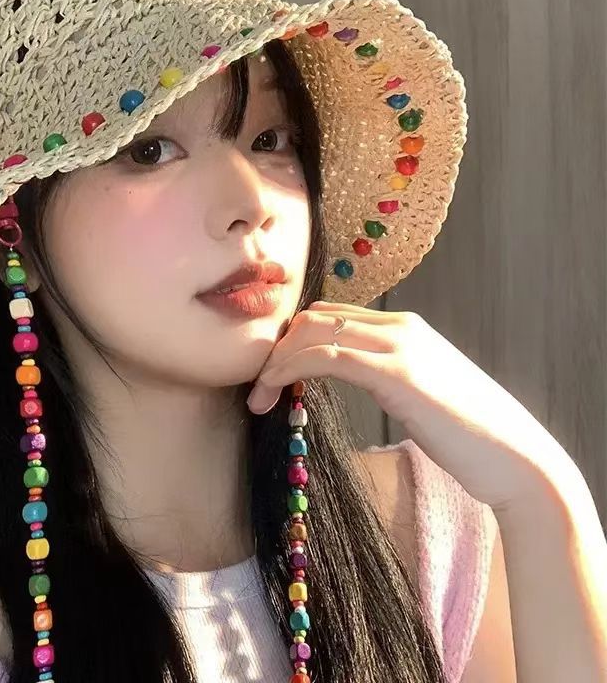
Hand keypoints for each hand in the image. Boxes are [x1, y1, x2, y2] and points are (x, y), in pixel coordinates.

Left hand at [247, 301, 578, 513]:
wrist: (516, 459)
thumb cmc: (468, 435)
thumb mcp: (419, 392)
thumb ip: (385, 375)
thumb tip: (348, 376)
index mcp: (404, 328)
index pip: (330, 316)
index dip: (293, 340)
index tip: (274, 374)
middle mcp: (400, 327)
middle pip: (315, 318)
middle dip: (278, 349)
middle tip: (259, 387)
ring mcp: (400, 346)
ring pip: (314, 332)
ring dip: (276, 363)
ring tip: (259, 398)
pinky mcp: (397, 373)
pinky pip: (326, 356)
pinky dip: (290, 369)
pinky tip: (276, 392)